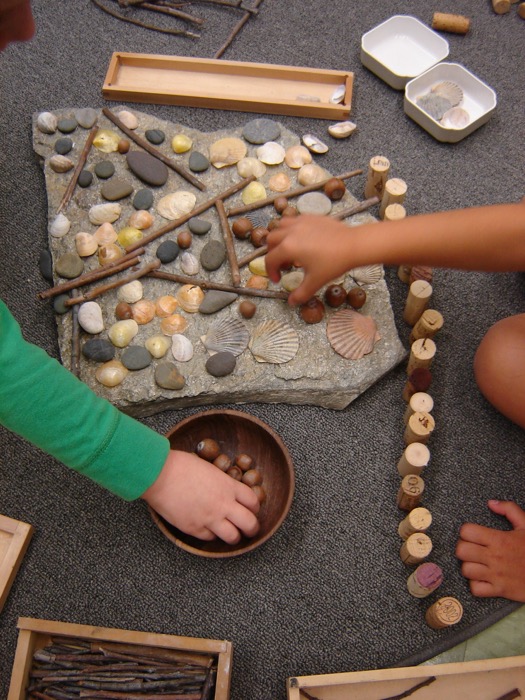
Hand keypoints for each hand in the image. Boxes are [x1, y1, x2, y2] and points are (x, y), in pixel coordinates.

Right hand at [142, 450, 259, 543]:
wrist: (159, 474)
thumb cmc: (181, 465)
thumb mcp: (209, 468)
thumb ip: (220, 481)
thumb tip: (224, 487)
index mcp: (228, 486)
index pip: (253, 502)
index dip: (255, 508)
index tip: (253, 510)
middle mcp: (223, 504)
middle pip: (249, 523)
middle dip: (252, 529)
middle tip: (250, 530)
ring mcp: (209, 518)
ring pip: (232, 537)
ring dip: (234, 537)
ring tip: (233, 536)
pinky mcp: (194, 528)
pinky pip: (210, 538)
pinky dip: (212, 535)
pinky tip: (209, 530)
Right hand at [266, 215, 355, 305]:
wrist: (353, 245)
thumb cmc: (333, 263)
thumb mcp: (315, 281)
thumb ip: (301, 293)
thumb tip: (291, 302)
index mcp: (288, 248)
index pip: (270, 260)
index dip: (271, 272)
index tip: (278, 280)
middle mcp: (290, 232)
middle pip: (271, 240)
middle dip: (273, 253)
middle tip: (283, 264)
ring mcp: (301, 222)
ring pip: (281, 226)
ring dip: (280, 237)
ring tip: (289, 248)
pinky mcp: (311, 217)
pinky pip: (295, 220)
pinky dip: (292, 229)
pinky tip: (302, 238)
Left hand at [456, 500, 524, 601]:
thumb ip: (510, 510)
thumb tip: (491, 503)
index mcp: (500, 539)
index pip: (466, 532)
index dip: (467, 531)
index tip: (473, 534)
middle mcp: (495, 557)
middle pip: (461, 550)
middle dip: (464, 548)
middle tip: (473, 548)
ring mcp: (496, 575)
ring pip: (466, 570)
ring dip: (469, 566)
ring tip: (477, 563)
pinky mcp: (500, 591)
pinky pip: (476, 589)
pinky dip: (476, 585)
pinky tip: (483, 578)